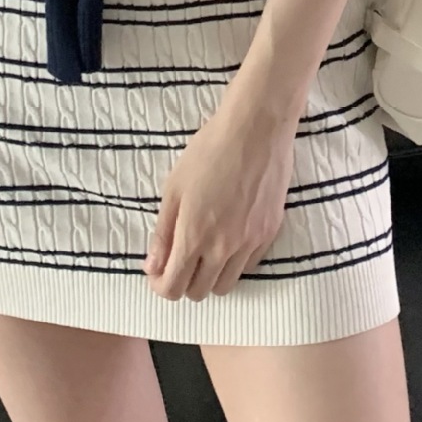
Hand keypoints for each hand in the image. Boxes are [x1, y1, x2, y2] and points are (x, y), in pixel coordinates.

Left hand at [144, 90, 296, 301]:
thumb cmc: (209, 150)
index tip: (158, 272)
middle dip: (184, 282)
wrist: (256, 128)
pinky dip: (234, 263)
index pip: (173, 288)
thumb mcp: (174, 187)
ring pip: (226, 285)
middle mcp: (223, 247)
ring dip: (210, 276)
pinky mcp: (269, 233)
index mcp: (194, 235)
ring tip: (205, 251)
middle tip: (180, 258)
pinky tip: (228, 239)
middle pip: (199, 292)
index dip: (161, 286)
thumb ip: (162, 233)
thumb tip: (153, 267)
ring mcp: (249, 242)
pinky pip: (248, 266)